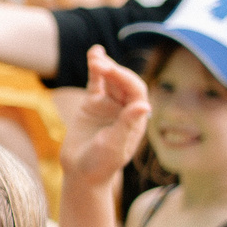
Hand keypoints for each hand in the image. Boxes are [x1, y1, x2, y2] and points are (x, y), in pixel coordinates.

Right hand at [57, 46, 148, 187]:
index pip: (136, 91)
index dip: (126, 79)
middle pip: (123, 82)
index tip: (111, 72)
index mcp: (137, 118)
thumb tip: (146, 106)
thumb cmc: (101, 164)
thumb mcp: (114, 146)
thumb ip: (127, 125)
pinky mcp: (93, 103)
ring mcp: (110, 104)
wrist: (81, 173)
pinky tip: (94, 53)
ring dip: (105, 65)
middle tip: (100, 65)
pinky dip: (95, 68)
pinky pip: (96, 82)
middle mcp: (125, 108)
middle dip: (114, 71)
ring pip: (110, 79)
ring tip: (95, 56)